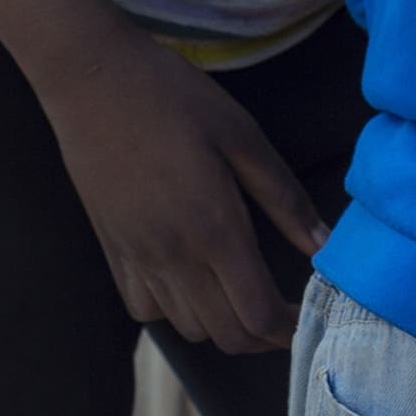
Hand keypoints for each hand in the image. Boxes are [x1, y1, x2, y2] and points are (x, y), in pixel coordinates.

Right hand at [29, 28, 329, 353]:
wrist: (91, 79)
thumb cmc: (173, 96)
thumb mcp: (241, 134)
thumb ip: (284, 196)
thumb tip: (325, 244)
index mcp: (215, 228)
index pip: (258, 314)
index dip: (290, 328)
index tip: (308, 313)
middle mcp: (175, 256)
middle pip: (227, 335)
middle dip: (264, 334)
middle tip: (284, 308)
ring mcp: (138, 258)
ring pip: (188, 329)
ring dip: (223, 324)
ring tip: (242, 292)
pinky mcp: (112, 251)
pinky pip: (145, 310)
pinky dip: (174, 311)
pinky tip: (190, 279)